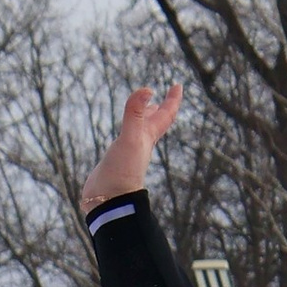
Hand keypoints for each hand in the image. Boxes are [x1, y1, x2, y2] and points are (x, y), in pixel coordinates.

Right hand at [78, 82, 181, 219]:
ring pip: (141, 132)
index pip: (165, 115)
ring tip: (146, 110)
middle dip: (160, 108)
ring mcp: (129, 153)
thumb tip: (147, 89)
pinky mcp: (116, 161)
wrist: (108, 201)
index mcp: (148, 138)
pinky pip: (125, 142)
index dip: (172, 100)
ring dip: (144, 120)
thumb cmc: (122, 172)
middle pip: (155, 122)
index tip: (177, 85)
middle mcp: (141, 145)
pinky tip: (123, 136)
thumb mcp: (130, 138)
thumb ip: (135, 114)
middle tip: (165, 96)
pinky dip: (127, 133)